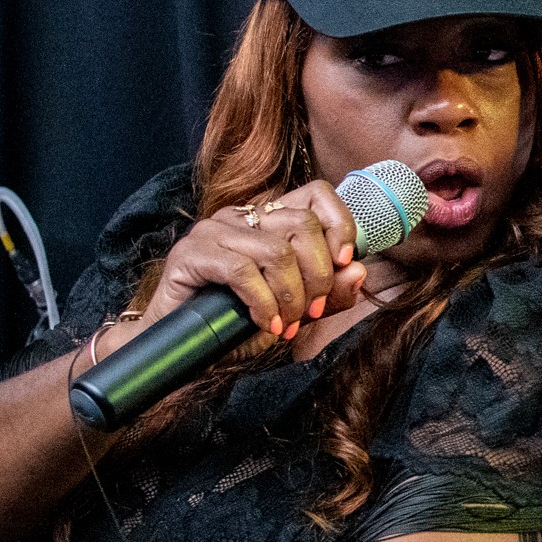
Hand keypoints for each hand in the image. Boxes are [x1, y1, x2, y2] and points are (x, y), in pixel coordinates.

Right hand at [117, 181, 368, 352]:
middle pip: (303, 224)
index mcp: (269, 219)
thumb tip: (358, 270)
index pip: (317, 194)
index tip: (345, 264)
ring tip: (285, 324)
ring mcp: (215, 229)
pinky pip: (243, 271)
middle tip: (309, 312)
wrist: (183, 346)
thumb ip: (329, 293)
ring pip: (278, 250)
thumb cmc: (237, 324)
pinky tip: (265, 324)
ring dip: (290, 296)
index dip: (340, 225)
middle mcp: (243, 215)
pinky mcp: (193, 252)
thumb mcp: (296, 310)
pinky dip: (263, 303)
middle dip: (318, 276)